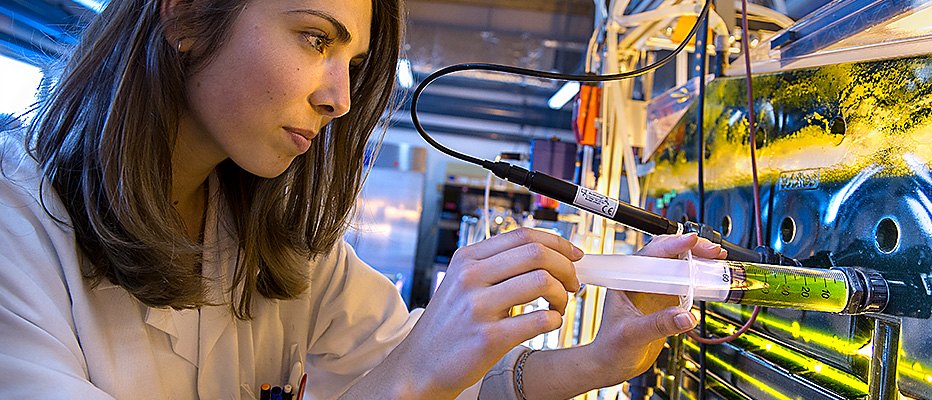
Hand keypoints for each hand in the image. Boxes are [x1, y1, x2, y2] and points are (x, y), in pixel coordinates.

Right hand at [387, 228, 582, 397]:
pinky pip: (538, 320)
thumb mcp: (461, 284)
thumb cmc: (447, 327)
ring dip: (562, 294)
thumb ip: (495, 266)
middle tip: (572, 283)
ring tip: (558, 306)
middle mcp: (470, 277)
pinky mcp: (488, 337)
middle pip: (537, 254)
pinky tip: (549, 323)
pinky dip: (554, 320)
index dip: (557, 242)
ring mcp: (478, 307)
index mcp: (467, 259)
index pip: (523, 235)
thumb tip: (543, 253)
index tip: (573, 255)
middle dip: (566, 267)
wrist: (419, 367)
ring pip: (542, 282)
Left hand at [585, 233, 726, 385]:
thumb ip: (658, 325)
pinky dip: (699, 279)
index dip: (672, 245)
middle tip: (712, 251)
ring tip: (717, 259)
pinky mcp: (665, 301)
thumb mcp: (632, 335)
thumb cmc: (610, 348)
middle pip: (667, 253)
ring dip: (697, 260)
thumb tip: (686, 316)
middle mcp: (640, 280)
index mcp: (625, 280)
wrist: (612, 364)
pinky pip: (685, 284)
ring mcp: (654, 290)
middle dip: (690, 248)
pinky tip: (711, 278)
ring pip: (678, 266)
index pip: (650, 254)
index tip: (691, 241)